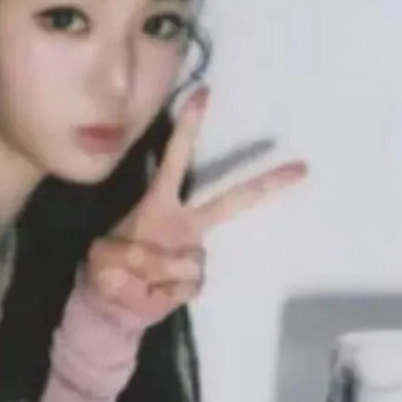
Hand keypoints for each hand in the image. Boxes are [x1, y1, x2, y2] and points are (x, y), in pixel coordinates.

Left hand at [84, 87, 307, 326]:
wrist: (113, 306)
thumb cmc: (107, 270)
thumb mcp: (102, 256)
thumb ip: (126, 254)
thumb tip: (162, 260)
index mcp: (159, 203)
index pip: (175, 160)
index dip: (187, 129)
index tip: (202, 94)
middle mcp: (184, 222)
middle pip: (229, 200)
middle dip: (263, 184)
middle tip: (299, 168)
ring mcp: (193, 251)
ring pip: (190, 259)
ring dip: (158, 270)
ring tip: (138, 277)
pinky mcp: (195, 281)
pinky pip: (187, 284)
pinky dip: (165, 292)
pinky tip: (153, 292)